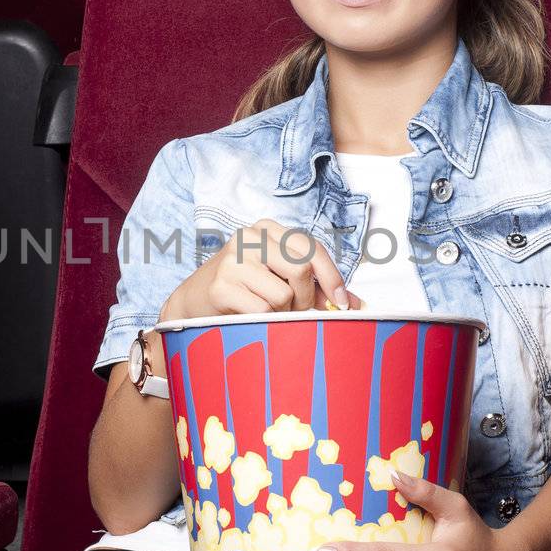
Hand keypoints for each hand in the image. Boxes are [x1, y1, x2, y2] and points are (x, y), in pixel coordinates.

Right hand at [160, 218, 352, 319]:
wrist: (193, 303)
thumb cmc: (244, 290)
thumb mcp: (279, 279)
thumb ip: (316, 287)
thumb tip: (358, 305)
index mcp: (268, 229)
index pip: (312, 249)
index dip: (333, 278)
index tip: (342, 303)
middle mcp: (249, 237)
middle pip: (301, 269)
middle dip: (307, 299)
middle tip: (298, 312)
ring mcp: (233, 259)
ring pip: (284, 293)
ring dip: (285, 313)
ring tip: (270, 313)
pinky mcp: (221, 285)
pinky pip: (263, 310)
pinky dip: (266, 320)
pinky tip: (252, 316)